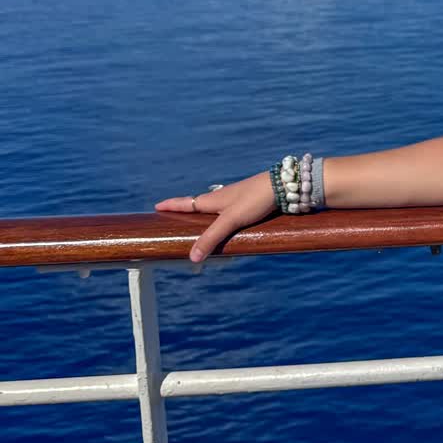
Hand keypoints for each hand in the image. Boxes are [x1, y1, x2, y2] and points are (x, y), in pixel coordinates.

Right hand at [155, 173, 277, 264]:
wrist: (285, 185)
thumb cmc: (255, 199)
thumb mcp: (230, 220)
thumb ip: (211, 238)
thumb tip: (192, 257)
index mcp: (213, 200)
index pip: (186, 203)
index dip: (171, 205)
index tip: (156, 206)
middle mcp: (222, 197)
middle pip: (199, 204)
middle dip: (186, 209)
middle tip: (174, 213)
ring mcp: (237, 198)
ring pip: (216, 206)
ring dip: (204, 212)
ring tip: (198, 218)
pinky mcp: (251, 202)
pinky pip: (230, 210)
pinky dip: (222, 216)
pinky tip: (229, 219)